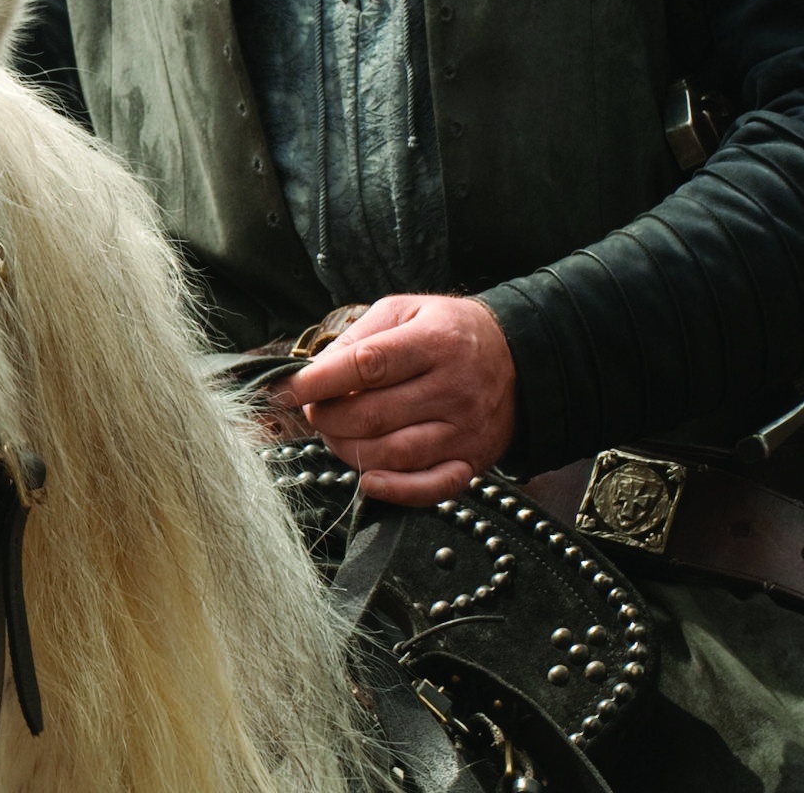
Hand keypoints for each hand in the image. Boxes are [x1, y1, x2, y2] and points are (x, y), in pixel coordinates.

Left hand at [276, 294, 514, 504]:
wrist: (521, 359)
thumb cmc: (449, 332)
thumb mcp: (406, 311)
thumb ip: (358, 337)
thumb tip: (315, 371)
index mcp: (434, 343)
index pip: (366, 365)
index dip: (317, 381)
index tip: (282, 390)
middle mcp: (453, 389)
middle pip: (372, 415)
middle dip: (326, 417)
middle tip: (313, 410)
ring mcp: (464, 430)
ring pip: (393, 454)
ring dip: (348, 450)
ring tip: (334, 433)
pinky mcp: (472, 461)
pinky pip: (432, 487)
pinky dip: (396, 491)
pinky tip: (368, 480)